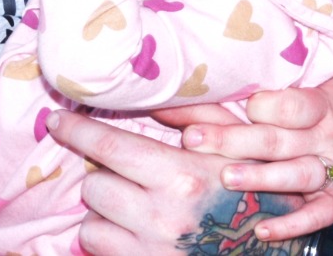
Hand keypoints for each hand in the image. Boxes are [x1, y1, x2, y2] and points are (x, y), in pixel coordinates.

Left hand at [46, 105, 305, 255]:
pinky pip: (101, 253)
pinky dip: (111, 239)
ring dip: (105, 214)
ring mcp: (152, 252)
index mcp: (182, 177)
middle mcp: (163, 218)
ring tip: (133, 207)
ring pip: (91, 226)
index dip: (76, 131)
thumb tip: (152, 93)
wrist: (274, 254)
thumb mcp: (237, 146)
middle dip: (103, 177)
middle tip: (126, 174)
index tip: (57, 121)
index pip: (109, 147)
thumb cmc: (255, 192)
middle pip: (93, 187)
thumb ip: (198, 116)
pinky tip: (134, 231)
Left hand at [177, 53, 332, 237]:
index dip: (266, 104)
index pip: (293, 103)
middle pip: (277, 140)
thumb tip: (294, 3)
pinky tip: (262, 232)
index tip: (237, 102)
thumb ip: (327, 44)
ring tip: (225, 178)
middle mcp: (326, 138)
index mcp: (327, 103)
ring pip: (293, 177)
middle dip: (233, 139)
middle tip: (191, 138)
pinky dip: (292, 225)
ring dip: (259, 179)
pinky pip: (316, 216)